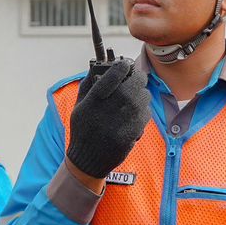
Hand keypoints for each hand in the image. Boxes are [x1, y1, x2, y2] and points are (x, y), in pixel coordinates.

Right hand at [66, 59, 150, 180]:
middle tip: (137, 78)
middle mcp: (109, 110)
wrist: (88, 159)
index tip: (125, 65)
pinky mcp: (132, 134)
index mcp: (93, 101)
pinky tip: (135, 113)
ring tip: (135, 97)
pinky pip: (146, 114)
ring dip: (142, 94)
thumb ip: (88, 85)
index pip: (114, 75)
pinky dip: (143, 111)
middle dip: (138, 77)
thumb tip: (99, 66)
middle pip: (134, 84)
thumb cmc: (83, 130)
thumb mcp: (79, 107)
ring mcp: (122, 122)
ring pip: (143, 97)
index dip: (122, 66)